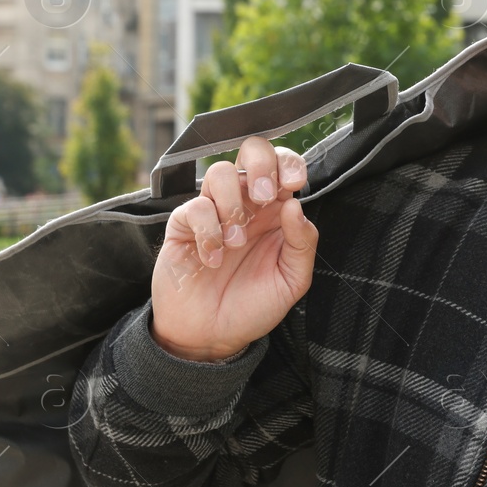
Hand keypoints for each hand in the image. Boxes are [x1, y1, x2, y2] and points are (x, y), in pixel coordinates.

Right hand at [150, 136, 317, 362]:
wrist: (211, 336)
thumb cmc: (254, 306)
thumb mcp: (292, 280)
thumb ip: (302, 243)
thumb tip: (294, 205)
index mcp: (276, 211)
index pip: (284, 166)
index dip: (290, 163)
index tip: (293, 184)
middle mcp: (247, 204)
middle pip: (252, 150)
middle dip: (261, 165)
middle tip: (264, 198)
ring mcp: (214, 211)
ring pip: (221, 172)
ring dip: (233, 206)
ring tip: (236, 242)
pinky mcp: (184, 225)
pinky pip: (195, 208)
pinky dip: (209, 233)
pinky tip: (214, 259)